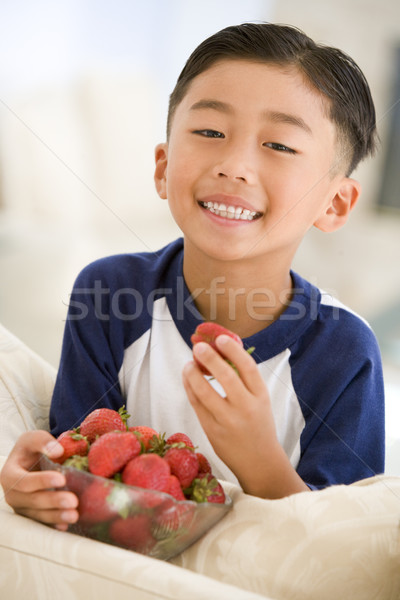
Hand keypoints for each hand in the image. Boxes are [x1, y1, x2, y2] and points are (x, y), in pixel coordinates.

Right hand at [0, 430, 78, 529]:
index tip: (61, 478)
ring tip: (74, 515)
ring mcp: (22, 508)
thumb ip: (43, 441)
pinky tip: (65, 525)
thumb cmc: (31, 449)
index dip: (41, 481)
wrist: (29, 461)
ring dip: (56, 516)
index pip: (24, 481)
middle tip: (73, 501)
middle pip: (32, 501)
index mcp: (9, 475)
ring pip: (38, 515)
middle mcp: (13, 495)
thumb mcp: (33, 438)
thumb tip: (58, 451)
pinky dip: (53, 525)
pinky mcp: (31, 516)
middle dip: (53, 501)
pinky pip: (42, 523)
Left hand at [182, 335, 307, 497]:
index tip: (221, 339)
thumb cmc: (259, 425)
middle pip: (226, 377)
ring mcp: (228, 421)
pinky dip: (190, 389)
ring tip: (188, 363)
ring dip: (193, 374)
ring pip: (204, 392)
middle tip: (199, 347)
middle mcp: (246, 408)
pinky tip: (187, 379)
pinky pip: (196, 405)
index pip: (248, 368)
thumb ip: (245, 381)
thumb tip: (222, 351)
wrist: (260, 463)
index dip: (233, 350)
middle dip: (210, 358)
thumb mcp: (260, 401)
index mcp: (261, 396)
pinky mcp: (212, 431)